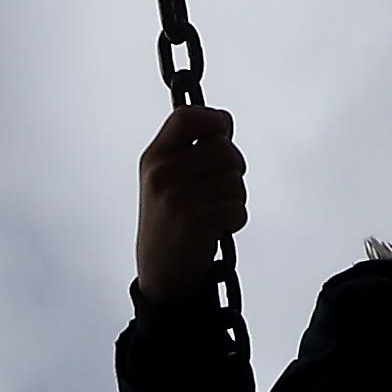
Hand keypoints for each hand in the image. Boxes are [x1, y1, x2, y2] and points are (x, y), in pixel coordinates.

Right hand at [134, 102, 246, 302]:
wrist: (160, 275)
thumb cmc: (170, 222)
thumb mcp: (165, 180)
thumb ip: (190, 149)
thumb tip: (224, 120)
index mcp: (153, 158)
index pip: (187, 116)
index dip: (214, 121)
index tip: (222, 136)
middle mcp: (161, 174)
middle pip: (223, 148)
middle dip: (234, 168)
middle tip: (222, 188)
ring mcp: (177, 198)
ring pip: (235, 180)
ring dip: (235, 198)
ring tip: (215, 213)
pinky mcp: (195, 222)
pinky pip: (238, 208)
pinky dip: (235, 219)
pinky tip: (217, 230)